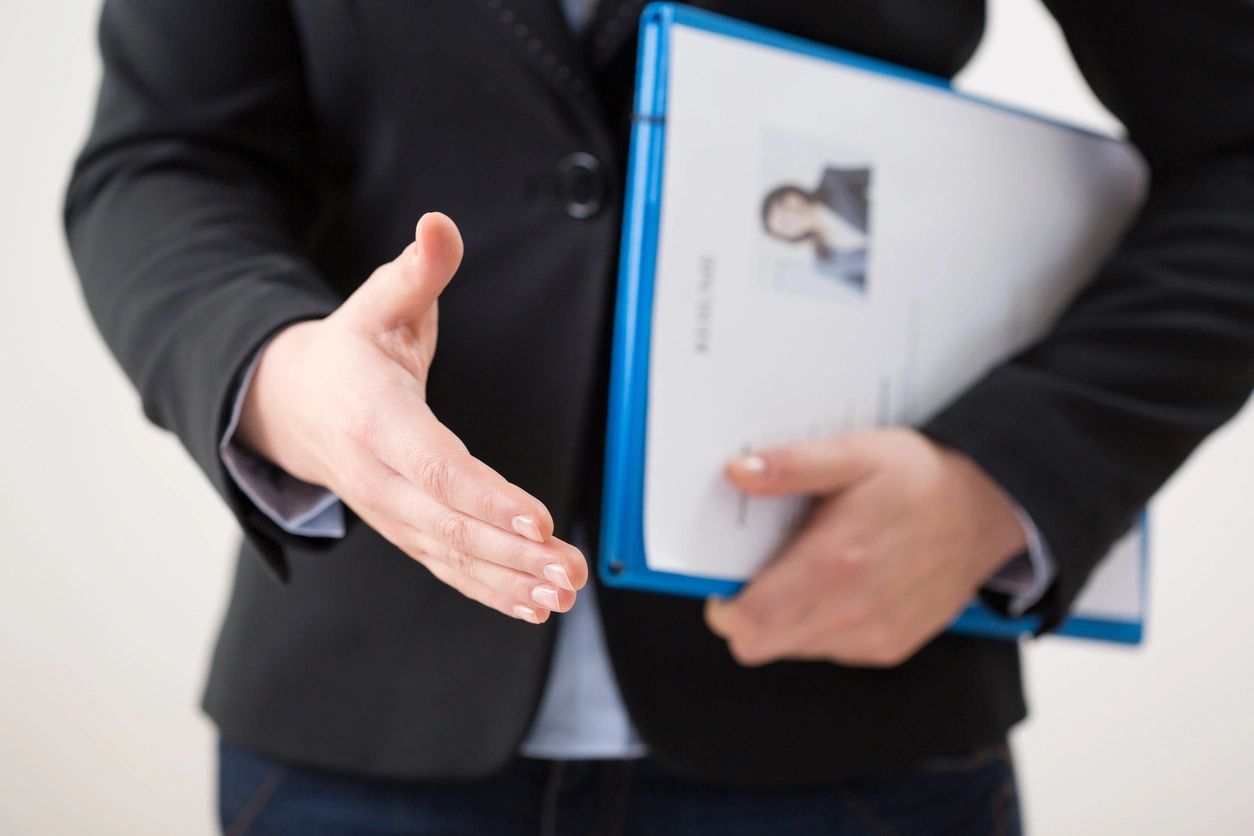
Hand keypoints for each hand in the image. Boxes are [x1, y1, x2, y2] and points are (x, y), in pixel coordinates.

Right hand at [236, 213, 586, 623]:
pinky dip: (488, 590)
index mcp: (374, 417)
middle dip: (512, 553)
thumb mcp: (377, 302)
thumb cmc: (348, 351)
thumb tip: (440, 224)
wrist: (291, 404)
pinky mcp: (403, 529)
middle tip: (569, 570)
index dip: (485, 495)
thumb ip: (417, 270)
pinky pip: (446, 567)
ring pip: (450, 555)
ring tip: (563, 592)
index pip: (434, 464)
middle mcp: (377, 474)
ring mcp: (388, 511)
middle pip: (448, 523)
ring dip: (509, 580)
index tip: (538, 520)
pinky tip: (533, 605)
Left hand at [704, 428, 1026, 666]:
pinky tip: (841, 584)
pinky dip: (821, 624)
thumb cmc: (919, 477)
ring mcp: (873, 636)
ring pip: (792, 648)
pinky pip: (830, 649)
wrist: (992, 508)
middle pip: (761, 644)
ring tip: (810, 568)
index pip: (748, 623)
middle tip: (762, 571)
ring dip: (786, 618)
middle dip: (749, 613)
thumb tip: (738, 472)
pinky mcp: (890, 647)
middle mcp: (852, 611)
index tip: (727, 578)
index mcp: (833, 563)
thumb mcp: (854, 453)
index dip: (725, 607)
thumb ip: (792, 466)